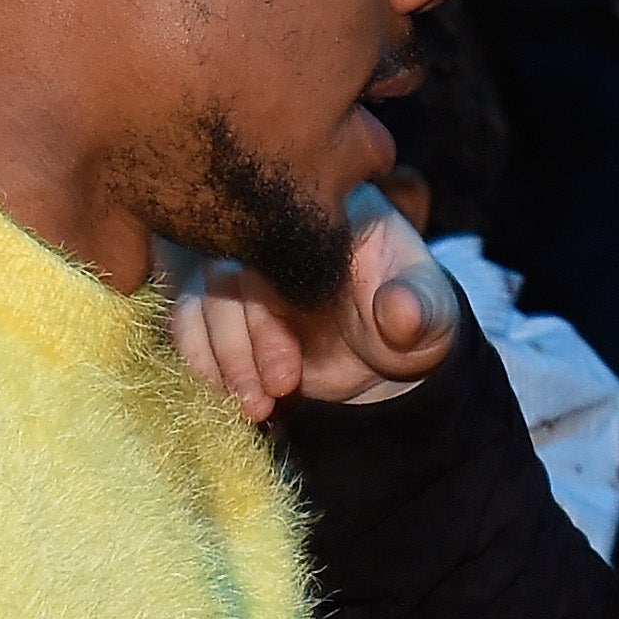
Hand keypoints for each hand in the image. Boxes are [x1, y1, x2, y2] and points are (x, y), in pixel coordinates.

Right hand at [160, 184, 460, 422]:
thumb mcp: (433, 316)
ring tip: (256, 406)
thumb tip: (401, 314)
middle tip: (274, 390)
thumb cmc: (413, 321)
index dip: (272, 309)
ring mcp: (244, 266)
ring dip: (219, 358)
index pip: (275, 244)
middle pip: (225, 273)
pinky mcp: (222, 302)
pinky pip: (185, 321)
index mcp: (325, 213)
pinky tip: (230, 396)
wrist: (387, 356)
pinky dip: (200, 360)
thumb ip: (421, 308)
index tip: (289, 371)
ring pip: (198, 299)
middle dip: (242, 343)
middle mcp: (273, 232)